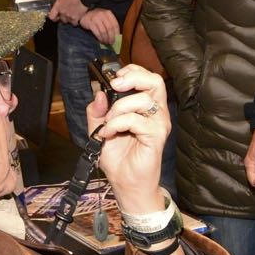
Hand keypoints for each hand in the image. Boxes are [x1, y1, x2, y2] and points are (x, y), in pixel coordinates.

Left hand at [48, 0, 86, 21]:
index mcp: (58, 7)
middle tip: (65, 14)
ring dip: (69, 20)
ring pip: (68, 22)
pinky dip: (76, 21)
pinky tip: (77, 17)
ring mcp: (70, 16)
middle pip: (61, 20)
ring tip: (72, 16)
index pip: (51, 17)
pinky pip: (75, 23)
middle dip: (63, 18)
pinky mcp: (77, 17)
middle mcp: (63, 13)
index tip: (55, 16)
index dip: (53, 17)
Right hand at [82, 8, 120, 44]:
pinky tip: (101, 40)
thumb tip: (117, 37)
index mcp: (108, 13)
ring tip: (106, 42)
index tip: (117, 39)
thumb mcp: (105, 18)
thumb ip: (111, 24)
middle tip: (111, 43)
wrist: (84, 14)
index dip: (117, 33)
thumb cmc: (97, 18)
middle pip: (110, 28)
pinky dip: (100, 38)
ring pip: (103, 31)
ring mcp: (96, 18)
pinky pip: (97, 32)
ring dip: (105, 38)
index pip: (115, 24)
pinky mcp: (90, 23)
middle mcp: (102, 14)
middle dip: (111, 37)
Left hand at [89, 62, 168, 211]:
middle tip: (116, 86)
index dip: (132, 71)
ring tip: (108, 122)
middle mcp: (155, 113)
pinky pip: (136, 120)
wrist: (125, 183)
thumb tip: (98, 93)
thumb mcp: (99, 129)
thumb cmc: (119, 159)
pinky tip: (109, 133)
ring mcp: (158, 124)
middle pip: (154, 81)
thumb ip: (97, 111)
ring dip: (119, 108)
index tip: (114, 78)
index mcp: (145, 108)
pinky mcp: (156, 136)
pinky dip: (117, 123)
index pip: (146, 78)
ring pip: (143, 100)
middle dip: (132, 78)